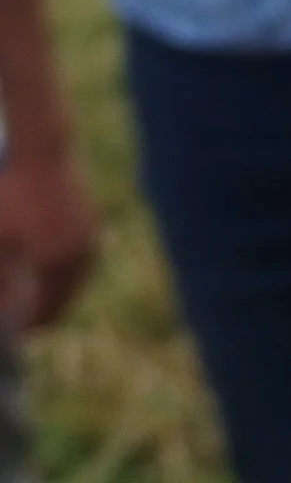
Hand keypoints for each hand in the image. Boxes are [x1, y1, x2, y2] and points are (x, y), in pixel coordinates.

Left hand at [0, 146, 97, 333]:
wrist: (40, 148)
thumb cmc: (7, 192)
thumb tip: (3, 311)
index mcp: (52, 263)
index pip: (41, 313)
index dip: (23, 327)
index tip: (10, 334)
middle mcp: (76, 255)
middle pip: (62, 302)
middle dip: (40, 314)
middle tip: (20, 322)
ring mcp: (88, 238)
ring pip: (72, 282)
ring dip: (54, 294)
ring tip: (32, 299)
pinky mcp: (90, 223)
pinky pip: (78, 261)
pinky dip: (62, 272)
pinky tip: (44, 268)